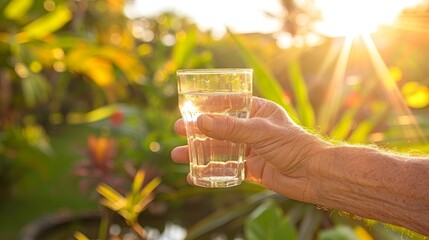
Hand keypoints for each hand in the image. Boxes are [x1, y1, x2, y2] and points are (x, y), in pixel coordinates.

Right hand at [171, 97, 327, 201]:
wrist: (313, 175)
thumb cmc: (293, 145)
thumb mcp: (260, 131)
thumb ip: (230, 128)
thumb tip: (201, 121)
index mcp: (257, 111)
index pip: (228, 103)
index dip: (207, 105)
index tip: (188, 107)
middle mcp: (252, 129)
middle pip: (219, 128)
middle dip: (197, 130)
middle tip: (177, 130)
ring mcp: (250, 149)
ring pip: (219, 149)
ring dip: (199, 152)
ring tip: (178, 156)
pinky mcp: (251, 168)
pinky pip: (226, 169)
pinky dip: (211, 171)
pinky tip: (195, 175)